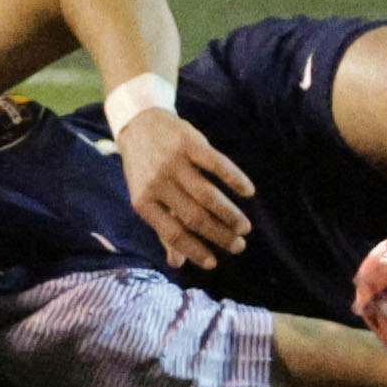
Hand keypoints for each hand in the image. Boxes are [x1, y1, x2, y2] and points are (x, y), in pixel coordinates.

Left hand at [113, 103, 255, 271]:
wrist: (138, 123)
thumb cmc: (143, 167)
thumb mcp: (145, 197)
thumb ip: (162, 228)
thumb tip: (177, 263)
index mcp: (143, 201)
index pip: (172, 232)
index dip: (194, 250)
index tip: (214, 263)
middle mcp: (157, 182)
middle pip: (194, 216)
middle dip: (219, 235)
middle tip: (239, 246)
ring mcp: (174, 162)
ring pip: (207, 194)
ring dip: (229, 214)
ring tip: (244, 228)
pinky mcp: (190, 143)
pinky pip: (217, 164)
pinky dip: (235, 179)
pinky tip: (248, 191)